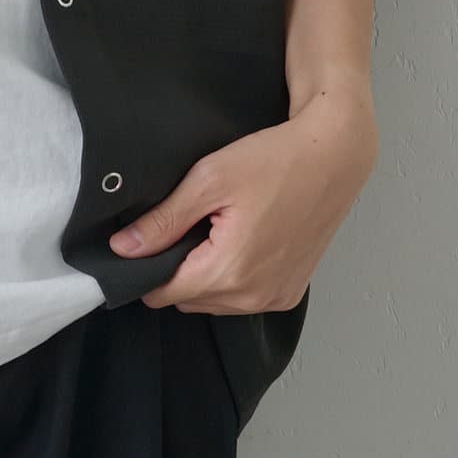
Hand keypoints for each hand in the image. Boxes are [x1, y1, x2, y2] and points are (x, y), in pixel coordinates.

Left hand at [107, 81, 379, 314]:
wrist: (334, 155)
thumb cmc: (274, 160)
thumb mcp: (208, 181)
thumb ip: (163, 221)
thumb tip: (122, 249)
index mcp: (230, 272)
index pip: (162, 293)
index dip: (145, 267)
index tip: (147, 238)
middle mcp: (255, 297)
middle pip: (188, 299)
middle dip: (177, 269)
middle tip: (186, 222)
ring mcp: (277, 297)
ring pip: (215, 302)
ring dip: (205, 275)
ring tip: (215, 227)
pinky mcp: (292, 292)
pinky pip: (244, 298)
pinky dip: (233, 277)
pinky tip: (239, 239)